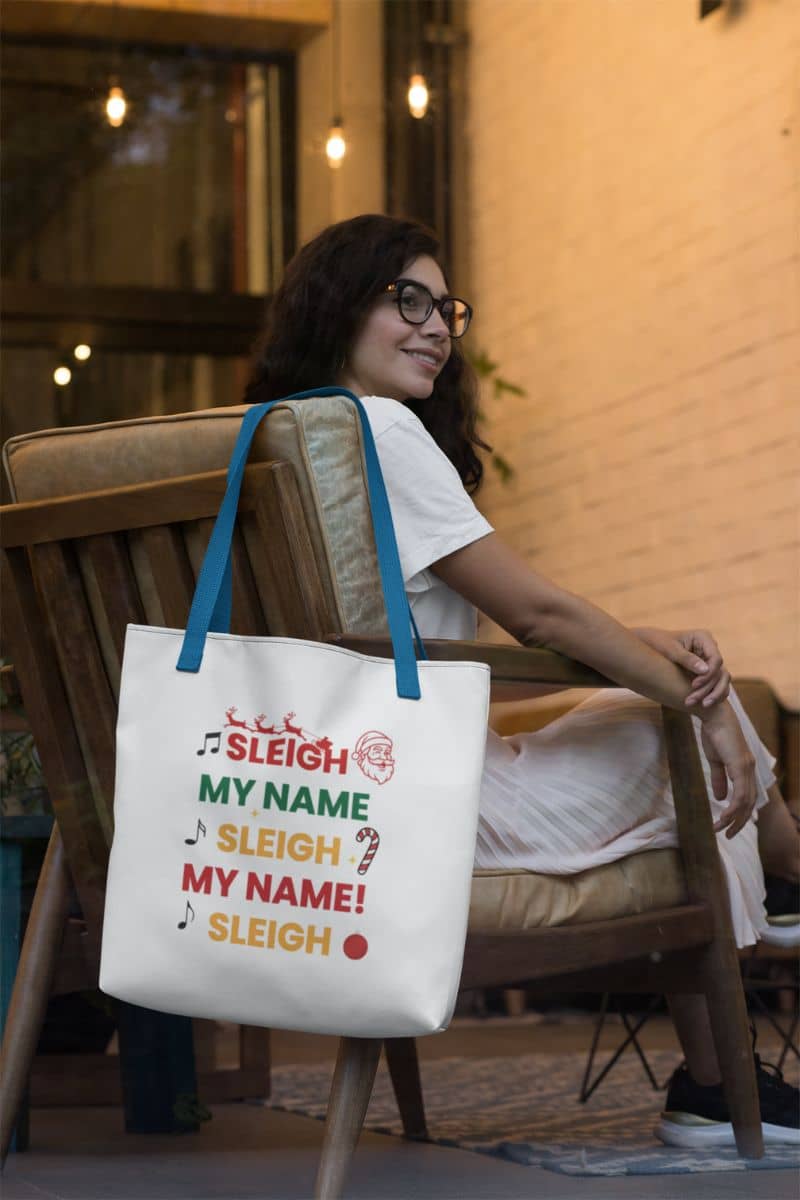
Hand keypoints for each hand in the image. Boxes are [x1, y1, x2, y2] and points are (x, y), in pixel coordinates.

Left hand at [634, 626, 730, 709]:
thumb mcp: (670, 650)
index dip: (708, 674)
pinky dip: (712, 694)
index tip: (693, 685)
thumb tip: (705, 670)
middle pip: (719, 671)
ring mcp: (710, 660)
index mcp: (704, 638)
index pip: (716, 659)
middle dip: (708, 687)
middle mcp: (710, 648)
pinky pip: (717, 684)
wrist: (650, 645)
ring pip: (721, 680)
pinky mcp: (708, 671)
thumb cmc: (659, 643)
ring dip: (712, 694)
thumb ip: (686, 659)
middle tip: (691, 700)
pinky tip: (702, 704)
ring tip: (700, 705)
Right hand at [699, 701, 755, 837]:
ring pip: (745, 802)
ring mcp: (747, 768)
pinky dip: (732, 808)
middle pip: (750, 804)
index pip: (748, 797)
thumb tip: (719, 797)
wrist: (713, 715)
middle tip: (727, 835)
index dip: (740, 814)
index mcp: (745, 768)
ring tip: (719, 829)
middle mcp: (750, 770)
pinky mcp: (740, 766)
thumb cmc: (714, 734)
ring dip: (732, 818)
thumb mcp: (715, 761)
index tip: (728, 826)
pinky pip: (740, 794)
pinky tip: (723, 816)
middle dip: (738, 822)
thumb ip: (719, 779)